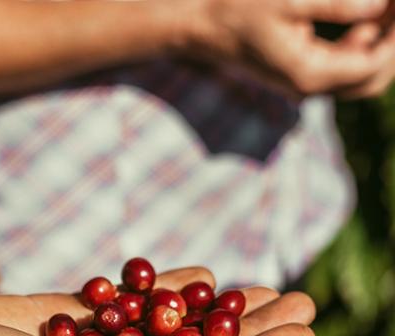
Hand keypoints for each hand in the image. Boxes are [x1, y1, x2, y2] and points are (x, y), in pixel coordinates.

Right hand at [173, 0, 394, 96]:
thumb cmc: (237, 8)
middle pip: (373, 80)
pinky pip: (342, 68)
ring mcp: (304, 83)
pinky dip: (362, 45)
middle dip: (394, 44)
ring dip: (381, 44)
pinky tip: (364, 18)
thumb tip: (381, 3)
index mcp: (309, 73)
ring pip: (361, 76)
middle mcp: (309, 86)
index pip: (375, 64)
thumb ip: (338, 3)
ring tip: (388, 7)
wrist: (200, 25)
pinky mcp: (299, 72)